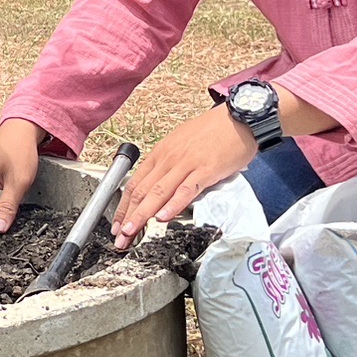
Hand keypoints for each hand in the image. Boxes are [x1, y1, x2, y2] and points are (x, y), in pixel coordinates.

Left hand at [112, 105, 255, 244]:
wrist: (239, 117)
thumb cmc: (213, 131)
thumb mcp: (181, 143)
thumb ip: (169, 164)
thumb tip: (159, 184)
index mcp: (161, 153)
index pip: (135, 184)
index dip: (123, 207)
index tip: (116, 225)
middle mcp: (169, 159)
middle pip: (142, 191)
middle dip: (127, 217)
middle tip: (119, 238)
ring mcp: (187, 164)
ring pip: (158, 192)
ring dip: (142, 215)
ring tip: (131, 232)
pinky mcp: (206, 170)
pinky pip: (186, 189)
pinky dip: (173, 204)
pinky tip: (163, 217)